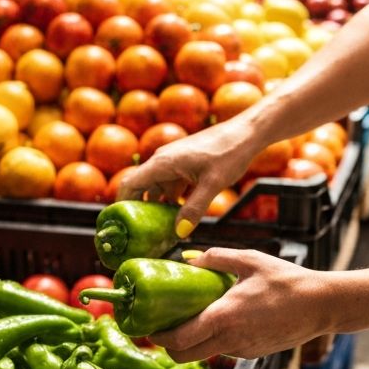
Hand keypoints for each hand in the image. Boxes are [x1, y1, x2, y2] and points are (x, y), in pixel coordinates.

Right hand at [117, 119, 260, 236]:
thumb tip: (180, 233)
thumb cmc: (230, 152)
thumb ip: (194, 209)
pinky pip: (171, 185)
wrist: (247, 133)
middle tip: (142, 235)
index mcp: (163, 163)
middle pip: (141, 188)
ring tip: (162, 231)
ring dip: (159, 208)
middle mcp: (163, 160)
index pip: (129, 184)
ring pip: (158, 188)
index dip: (121, 205)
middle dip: (140, 211)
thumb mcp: (212, 184)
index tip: (120, 225)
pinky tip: (181, 216)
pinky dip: (172, 200)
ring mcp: (174, 162)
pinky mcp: (186, 164)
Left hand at [152, 248, 333, 361]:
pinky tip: (223, 319)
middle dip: (169, 346)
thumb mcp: (249, 260)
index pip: (178, 339)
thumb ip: (215, 258)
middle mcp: (229, 340)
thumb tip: (189, 260)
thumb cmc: (286, 279)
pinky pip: (225, 350)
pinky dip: (215, 339)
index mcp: (223, 317)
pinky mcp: (253, 354)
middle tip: (162, 326)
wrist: (321, 305)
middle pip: (184, 356)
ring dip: (193, 341)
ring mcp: (242, 350)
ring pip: (204, 353)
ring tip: (193, 316)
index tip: (147, 327)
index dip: (158, 337)